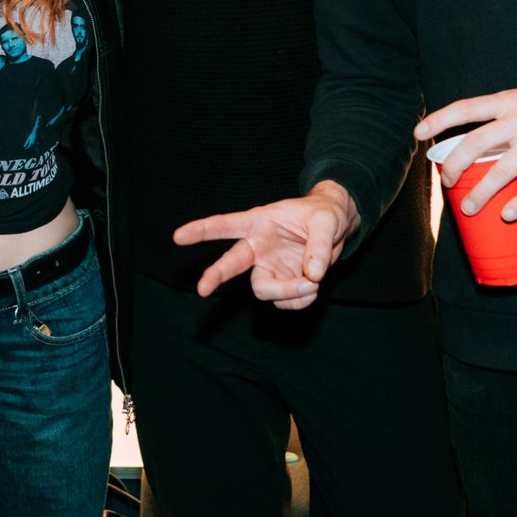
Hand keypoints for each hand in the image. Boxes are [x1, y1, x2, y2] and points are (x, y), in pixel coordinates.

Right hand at [172, 180, 358, 310]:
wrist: (337, 226)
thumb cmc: (325, 215)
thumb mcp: (326, 221)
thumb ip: (319, 246)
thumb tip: (311, 276)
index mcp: (259, 223)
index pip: (225, 225)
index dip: (201, 230)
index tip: (179, 236)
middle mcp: (258, 247)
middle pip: (231, 263)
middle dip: (215, 276)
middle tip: (201, 289)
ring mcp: (268, 268)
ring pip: (263, 290)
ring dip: (288, 293)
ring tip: (313, 283)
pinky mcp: (281, 284)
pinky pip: (283, 302)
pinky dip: (300, 300)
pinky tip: (312, 287)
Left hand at [416, 75, 516, 222]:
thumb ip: (506, 120)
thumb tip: (475, 147)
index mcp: (511, 102)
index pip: (466, 108)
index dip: (439, 120)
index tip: (418, 134)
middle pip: (475, 144)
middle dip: (454, 166)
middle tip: (446, 183)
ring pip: (501, 171)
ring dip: (480, 194)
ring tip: (468, 209)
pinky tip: (506, 215)